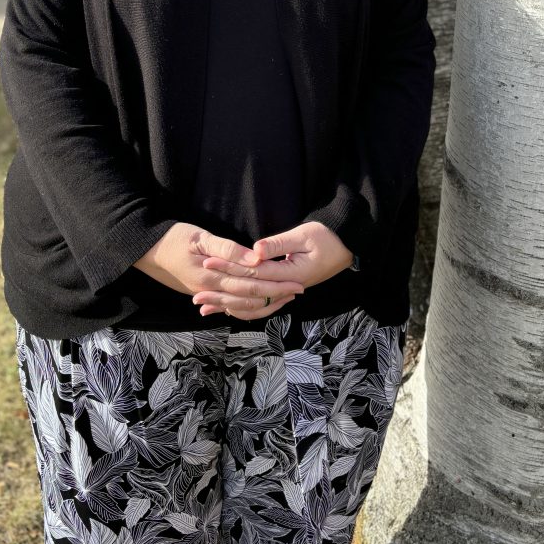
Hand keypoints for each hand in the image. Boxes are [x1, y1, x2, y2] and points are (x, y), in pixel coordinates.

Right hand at [133, 222, 303, 319]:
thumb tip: (255, 259)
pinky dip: (247, 307)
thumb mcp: (200, 237)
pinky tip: (259, 305)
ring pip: (241, 306)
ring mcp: (206, 294)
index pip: (253, 283)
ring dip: (265, 303)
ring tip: (285, 298)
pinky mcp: (203, 292)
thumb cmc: (174, 238)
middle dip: (277, 294)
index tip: (298, 281)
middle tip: (299, 290)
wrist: (147, 250)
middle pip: (251, 297)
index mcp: (213, 276)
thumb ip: (228, 249)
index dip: (277, 283)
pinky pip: (229, 306)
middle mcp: (211, 290)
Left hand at [201, 220, 353, 294]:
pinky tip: (227, 308)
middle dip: (222, 293)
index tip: (207, 262)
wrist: (347, 246)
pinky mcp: (285, 290)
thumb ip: (279, 244)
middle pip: (249, 293)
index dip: (229, 267)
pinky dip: (243, 307)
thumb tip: (255, 250)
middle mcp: (287, 288)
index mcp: (290, 275)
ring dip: (229, 305)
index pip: (253, 272)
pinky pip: (262, 304)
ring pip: (254, 304)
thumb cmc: (328, 237)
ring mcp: (286, 292)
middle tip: (196, 296)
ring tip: (205, 308)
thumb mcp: (304, 235)